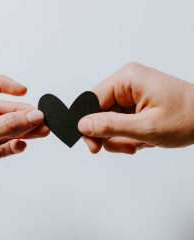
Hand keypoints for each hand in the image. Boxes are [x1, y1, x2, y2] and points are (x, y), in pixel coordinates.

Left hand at [0, 74, 49, 205]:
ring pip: (1, 129)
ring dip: (21, 131)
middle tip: (38, 119)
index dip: (1, 84)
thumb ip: (4, 126)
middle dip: (19, 114)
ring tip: (40, 132)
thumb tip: (31, 116)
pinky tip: (20, 146)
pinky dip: (11, 147)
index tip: (22, 90)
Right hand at [78, 62, 193, 153]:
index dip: (89, 125)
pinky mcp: (136, 102)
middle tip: (126, 147)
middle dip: (110, 134)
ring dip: (121, 137)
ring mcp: (132, 92)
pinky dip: (128, 134)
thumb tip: (83, 125)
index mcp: (127, 79)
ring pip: (110, 119)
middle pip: (100, 112)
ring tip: (138, 143)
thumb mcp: (146, 127)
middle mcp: (127, 82)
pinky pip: (121, 120)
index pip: (92, 100)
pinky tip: (142, 138)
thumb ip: (110, 126)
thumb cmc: (188, 117)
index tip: (93, 146)